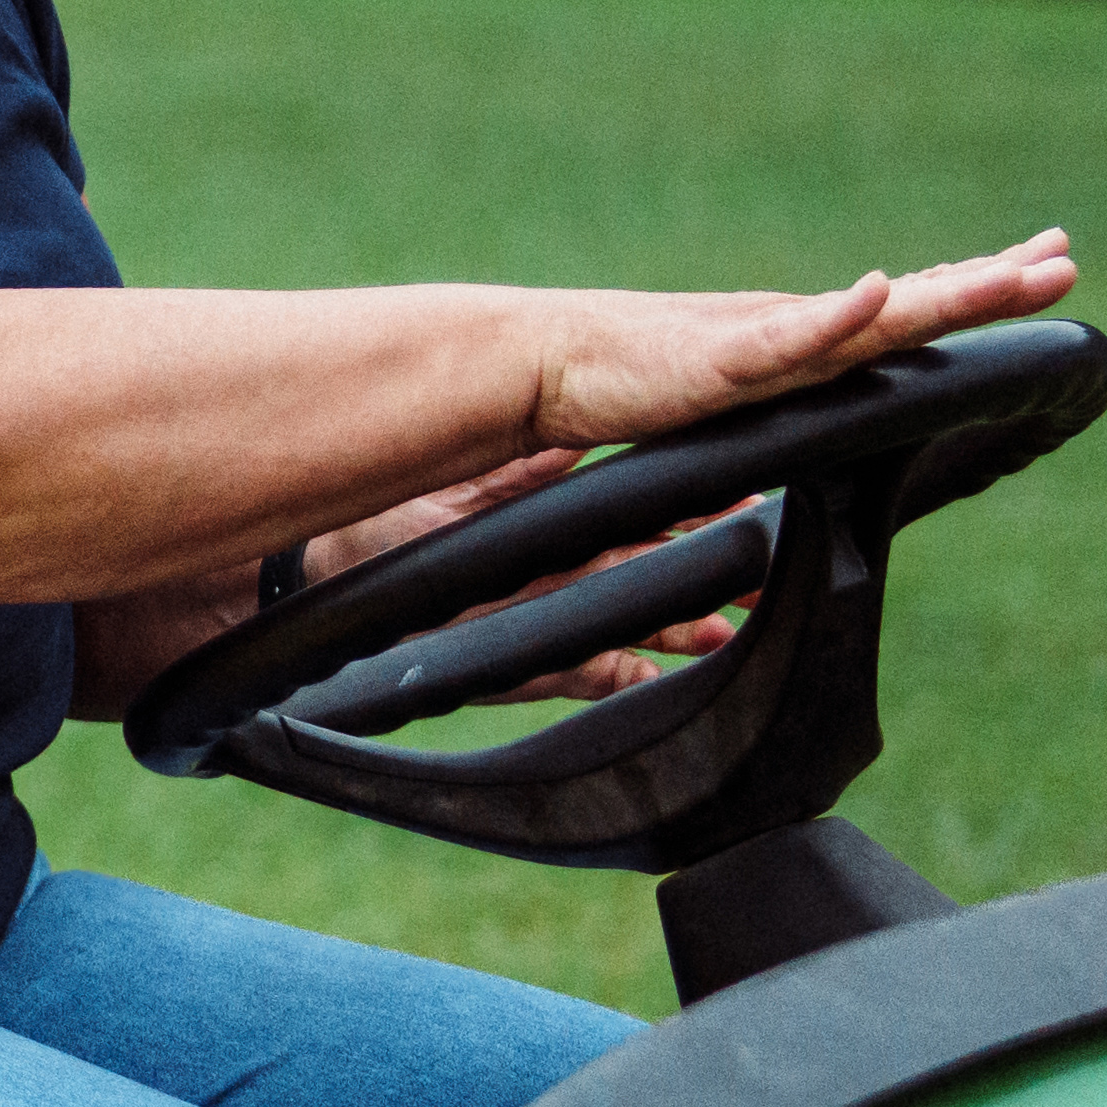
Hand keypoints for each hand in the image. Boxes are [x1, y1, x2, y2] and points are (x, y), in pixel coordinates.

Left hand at [307, 446, 745, 697]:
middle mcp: (577, 575)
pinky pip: (589, 676)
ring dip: (682, 631)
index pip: (654, 518)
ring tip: (722, 627)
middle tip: (766, 577)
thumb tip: (593, 428)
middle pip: (662, 576)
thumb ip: (539, 461)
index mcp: (574, 524)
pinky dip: (620, 677)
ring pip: (638, 627)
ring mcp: (560, 622)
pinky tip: (651, 675)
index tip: (750, 502)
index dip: (701, 516)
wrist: (340, 567)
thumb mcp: (479, 479)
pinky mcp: (532, 665)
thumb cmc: (408, 513)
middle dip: (716, 578)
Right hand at [517, 233, 1074, 453]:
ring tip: (1012, 277)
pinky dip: (838, 314)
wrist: (546, 362)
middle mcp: (800, 329)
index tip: (1048, 264)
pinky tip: (880, 292)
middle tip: (1064, 260)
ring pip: (875, 318)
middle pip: (916, 306)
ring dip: (946, 297)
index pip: (911, 310)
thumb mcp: (732, 399)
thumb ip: (783, 401)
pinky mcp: (719, 359)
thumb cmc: (629, 385)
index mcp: (808, 340)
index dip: (978, 288)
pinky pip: (789, 339)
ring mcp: (764, 340)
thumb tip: (829, 439)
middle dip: (993, 282)